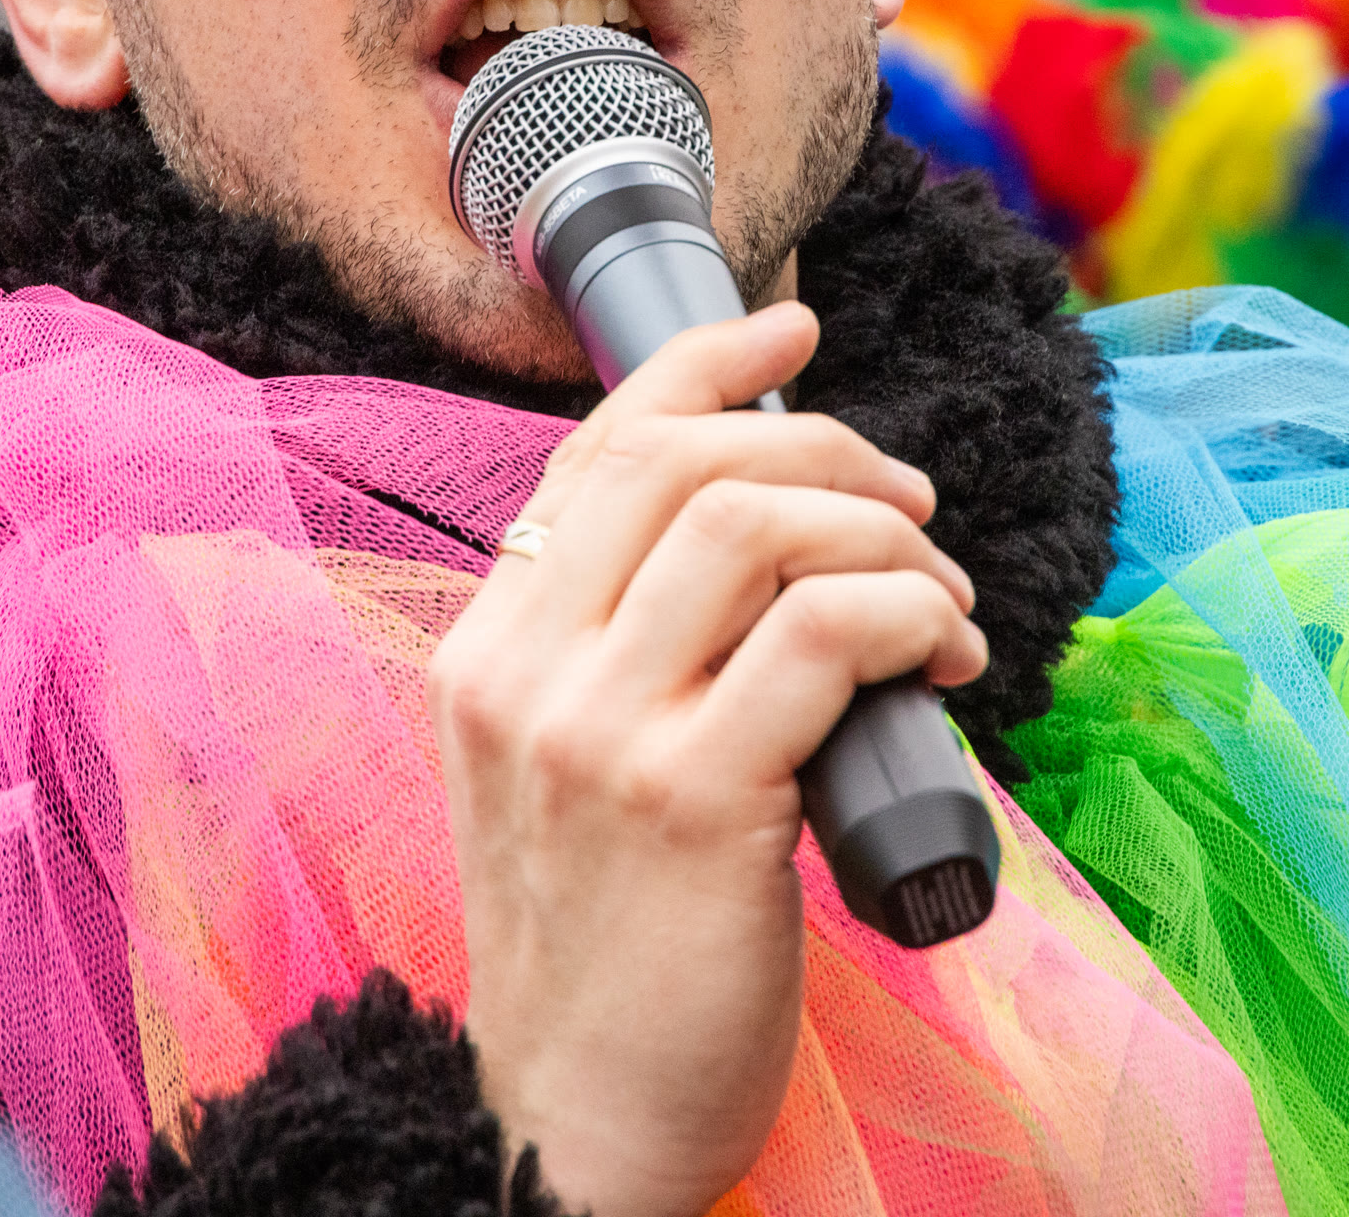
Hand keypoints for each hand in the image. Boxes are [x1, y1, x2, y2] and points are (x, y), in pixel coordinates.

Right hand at [428, 301, 986, 1216]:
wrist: (574, 1111)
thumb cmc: (601, 933)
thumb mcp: (559, 761)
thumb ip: (612, 640)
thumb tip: (761, 523)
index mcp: (489, 642)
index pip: (597, 447)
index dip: (704, 364)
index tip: (792, 324)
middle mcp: (525, 666)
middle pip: (684, 464)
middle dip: (824, 445)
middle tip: (909, 500)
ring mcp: (597, 730)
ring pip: (754, 526)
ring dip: (882, 532)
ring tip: (942, 595)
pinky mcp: (691, 801)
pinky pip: (823, 633)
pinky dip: (906, 612)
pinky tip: (944, 660)